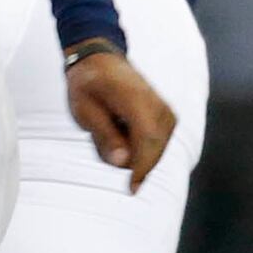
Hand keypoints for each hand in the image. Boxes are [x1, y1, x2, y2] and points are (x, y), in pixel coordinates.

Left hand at [63, 44, 173, 188]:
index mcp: (137, 98)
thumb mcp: (84, 110)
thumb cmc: (89, 85)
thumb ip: (104, 136)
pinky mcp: (168, 122)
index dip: (142, 168)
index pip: (148, 140)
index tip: (132, 190)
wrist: (101, 62)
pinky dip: (135, 147)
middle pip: (153, 151)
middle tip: (102, 130)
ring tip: (110, 125)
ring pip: (153, 153)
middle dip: (129, 159)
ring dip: (130, 151)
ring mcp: (167, 113)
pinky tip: (121, 128)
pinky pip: (153, 148)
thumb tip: (123, 163)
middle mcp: (159, 106)